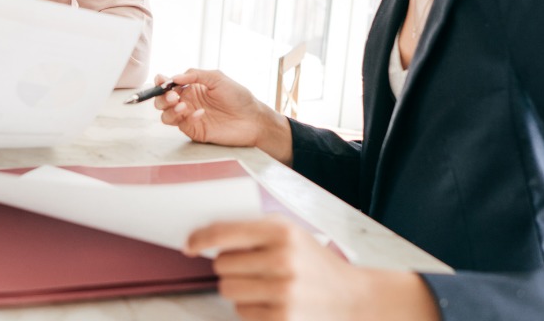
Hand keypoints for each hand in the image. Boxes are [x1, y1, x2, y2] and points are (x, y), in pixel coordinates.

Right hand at [153, 70, 291, 161]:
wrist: (253, 119)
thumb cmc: (238, 97)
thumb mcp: (217, 78)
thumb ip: (195, 75)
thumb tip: (174, 77)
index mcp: (191, 87)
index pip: (169, 84)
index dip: (161, 82)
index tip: (161, 81)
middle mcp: (187, 102)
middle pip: (162, 101)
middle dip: (162, 98)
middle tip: (173, 96)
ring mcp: (189, 117)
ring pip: (166, 115)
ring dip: (170, 110)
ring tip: (182, 106)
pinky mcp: (195, 130)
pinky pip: (182, 125)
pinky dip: (187, 118)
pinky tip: (200, 114)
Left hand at [185, 217, 438, 320]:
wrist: (354, 298)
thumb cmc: (316, 264)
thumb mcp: (292, 234)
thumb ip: (255, 232)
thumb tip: (208, 239)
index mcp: (282, 231)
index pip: (225, 232)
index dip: (200, 239)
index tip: (189, 245)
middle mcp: (282, 259)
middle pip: (222, 265)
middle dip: (229, 267)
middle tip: (251, 269)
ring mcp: (282, 291)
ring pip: (228, 290)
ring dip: (238, 289)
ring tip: (263, 286)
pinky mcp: (282, 318)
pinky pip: (241, 313)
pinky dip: (250, 309)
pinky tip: (271, 303)